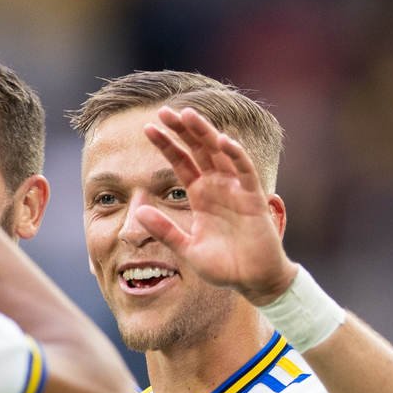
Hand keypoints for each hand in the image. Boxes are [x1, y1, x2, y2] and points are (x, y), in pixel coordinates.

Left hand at [133, 106, 296, 304]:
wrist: (253, 281)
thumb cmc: (224, 266)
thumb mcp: (187, 249)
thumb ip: (165, 231)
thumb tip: (138, 212)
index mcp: (200, 195)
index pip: (181, 162)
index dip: (167, 145)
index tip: (148, 128)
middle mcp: (217, 186)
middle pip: (198, 150)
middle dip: (182, 130)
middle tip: (164, 111)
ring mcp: (236, 189)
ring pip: (220, 152)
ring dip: (205, 133)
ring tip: (188, 115)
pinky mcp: (254, 197)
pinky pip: (245, 171)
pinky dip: (236, 155)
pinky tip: (223, 141)